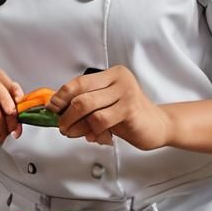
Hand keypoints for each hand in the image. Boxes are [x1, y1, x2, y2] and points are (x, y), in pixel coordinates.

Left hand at [50, 66, 171, 150]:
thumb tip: (58, 110)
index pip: (78, 82)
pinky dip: (93, 131)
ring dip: (75, 125)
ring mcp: (125, 93)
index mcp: (111, 74)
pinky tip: (96, 136)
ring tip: (75, 133)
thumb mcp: (107, 104)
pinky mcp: (129, 109)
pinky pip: (100, 120)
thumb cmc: (130, 115)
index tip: (52, 108)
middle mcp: (118, 80)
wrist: (158, 125)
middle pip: (80, 95)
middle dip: (65, 114)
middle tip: (62, 126)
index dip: (61, 96)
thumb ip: (87, 104)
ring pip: (86, 107)